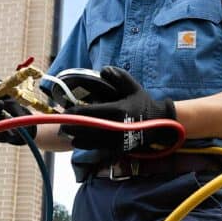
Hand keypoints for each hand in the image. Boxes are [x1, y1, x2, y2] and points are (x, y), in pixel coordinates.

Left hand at [61, 67, 177, 152]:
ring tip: (67, 132)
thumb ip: (119, 76)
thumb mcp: (133, 87)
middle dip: (71, 127)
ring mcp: (116, 141)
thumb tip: (103, 70)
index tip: (64, 112)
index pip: (90, 113)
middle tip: (61, 123)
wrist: (160, 125)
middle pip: (86, 129)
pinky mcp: (118, 150)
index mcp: (118, 111)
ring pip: (89, 142)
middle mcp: (116, 128)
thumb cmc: (143, 103)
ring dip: (75, 137)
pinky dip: (84, 145)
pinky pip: (96, 149)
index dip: (74, 114)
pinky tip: (77, 140)